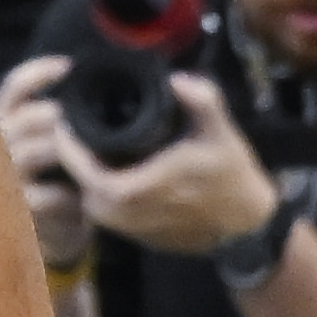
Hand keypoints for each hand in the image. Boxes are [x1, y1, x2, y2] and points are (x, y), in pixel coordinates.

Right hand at [0, 56, 94, 271]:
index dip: (39, 73)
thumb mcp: (58, 143)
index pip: (16, 87)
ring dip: (67, 152)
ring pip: (38, 150)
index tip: (69, 66)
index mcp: (8, 121)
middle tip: (82, 121)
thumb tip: (95, 87)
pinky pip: (51, 194)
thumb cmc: (60, 178)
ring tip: (89, 158)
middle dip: (58, 116)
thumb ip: (63, 119)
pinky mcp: (23, 207)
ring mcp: (9, 176)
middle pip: (27, 117)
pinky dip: (72, 195)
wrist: (57, 232)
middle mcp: (1, 143)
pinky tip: (83, 198)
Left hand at [62, 75, 285, 256]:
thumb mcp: (222, 133)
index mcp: (144, 190)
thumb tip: (177, 79)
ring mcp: (139, 231)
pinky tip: (110, 170)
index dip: (70, 151)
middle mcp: (134, 216)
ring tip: (87, 147)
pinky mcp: (145, 238)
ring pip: (94, 206)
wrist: (251, 225)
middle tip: (73, 130)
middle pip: (83, 191)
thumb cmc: (233, 177)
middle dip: (74, 162)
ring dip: (87, 180)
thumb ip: (203, 101)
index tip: (66, 122)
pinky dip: (103, 195)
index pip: (88, 176)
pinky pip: (111, 217)